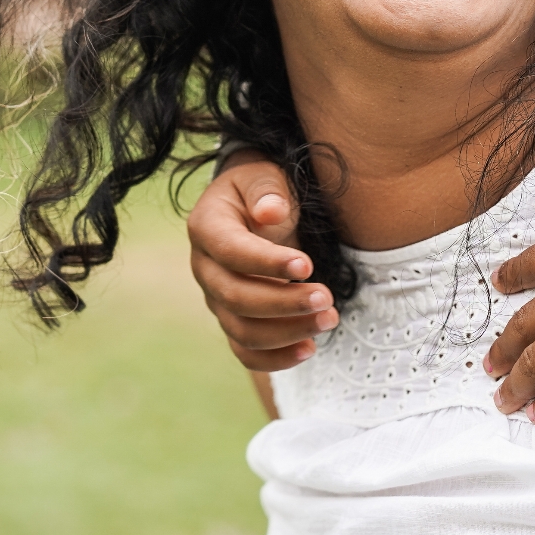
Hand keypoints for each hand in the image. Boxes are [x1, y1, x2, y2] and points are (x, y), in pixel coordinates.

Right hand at [187, 151, 337, 370]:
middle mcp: (204, 268)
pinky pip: (247, 351)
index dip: (266, 262)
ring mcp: (216, 299)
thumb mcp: (263, 176)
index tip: (308, 265)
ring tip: (329, 319)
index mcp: (206, 227)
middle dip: (284, 303)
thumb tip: (270, 212)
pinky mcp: (233, 320)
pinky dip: (276, 358)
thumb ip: (266, 190)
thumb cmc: (262, 190)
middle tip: (327, 298)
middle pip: (235, 297)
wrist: (255, 208)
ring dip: (287, 332)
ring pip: (242, 330)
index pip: (230, 252)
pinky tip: (310, 348)